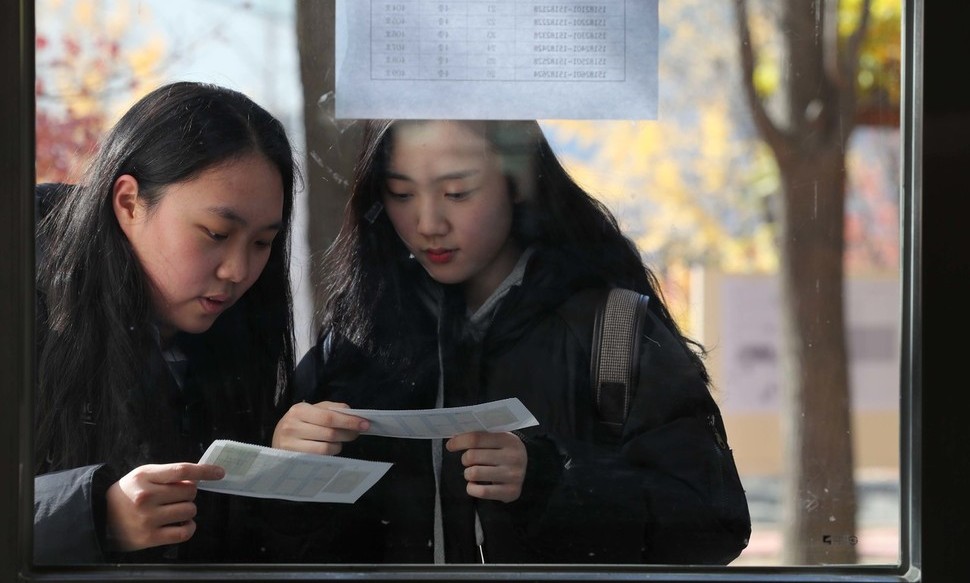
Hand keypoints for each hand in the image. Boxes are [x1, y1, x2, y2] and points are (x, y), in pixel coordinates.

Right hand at [104, 462, 223, 551]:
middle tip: (174, 496)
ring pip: (190, 510)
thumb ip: (168, 474)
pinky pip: (184, 532)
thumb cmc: (128, 493)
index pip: (181, 471)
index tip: (220, 472)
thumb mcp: (143, 475)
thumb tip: (198, 479)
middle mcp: (146, 497)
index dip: (204, 471)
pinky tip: (183, 524)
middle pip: (190, 492)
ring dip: (188, 510)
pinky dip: (189, 527)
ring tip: (174, 510)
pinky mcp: (149, 538)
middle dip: (188, 493)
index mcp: (145, 477)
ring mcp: (148, 519)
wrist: (100, 517)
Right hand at [272, 401, 368, 455]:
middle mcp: (292, 426)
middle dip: (348, 433)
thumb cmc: (300, 422)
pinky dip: (331, 452)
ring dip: (339, 444)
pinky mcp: (293, 458)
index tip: (365, 424)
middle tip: (356, 433)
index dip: (349, 421)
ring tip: (340, 441)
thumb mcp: (312, 410)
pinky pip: (320, 457)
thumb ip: (331, 409)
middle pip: (330, 433)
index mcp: (300, 410)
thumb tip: (351, 412)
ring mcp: (291, 444)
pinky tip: (331, 448)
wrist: (277, 438)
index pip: (329, 416)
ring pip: (327, 447)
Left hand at [446, 431, 526, 502]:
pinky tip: (475, 484)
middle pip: (472, 456)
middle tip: (468, 460)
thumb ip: (479, 436)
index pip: (476, 438)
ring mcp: (513, 475)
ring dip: (468, 473)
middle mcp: (513, 457)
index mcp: (508, 439)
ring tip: (473, 472)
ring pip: (474, 473)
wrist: (527, 472)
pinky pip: (481, 492)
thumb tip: (454, 436)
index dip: (458, 441)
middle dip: (465, 459)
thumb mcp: (498, 440)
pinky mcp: (511, 492)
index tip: (450, 445)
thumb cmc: (504, 453)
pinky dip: (472, 488)